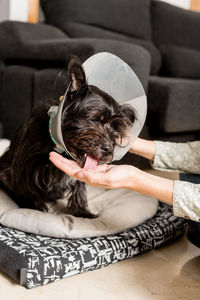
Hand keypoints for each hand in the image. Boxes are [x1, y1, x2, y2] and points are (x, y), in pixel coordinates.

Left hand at [49, 151, 173, 204]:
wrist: (132, 176)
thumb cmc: (122, 178)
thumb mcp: (108, 178)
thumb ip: (94, 177)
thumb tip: (80, 174)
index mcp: (90, 178)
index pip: (71, 171)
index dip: (61, 164)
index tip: (53, 157)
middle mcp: (89, 175)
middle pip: (71, 167)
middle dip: (61, 161)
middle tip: (51, 153)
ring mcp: (93, 171)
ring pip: (76, 165)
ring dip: (67, 159)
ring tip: (59, 153)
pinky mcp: (98, 167)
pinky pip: (85, 162)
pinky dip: (78, 157)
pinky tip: (75, 154)